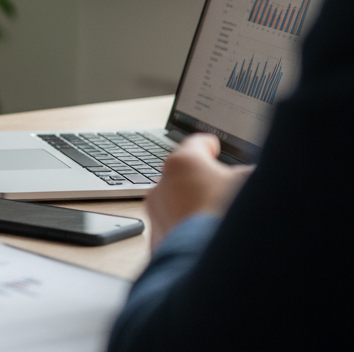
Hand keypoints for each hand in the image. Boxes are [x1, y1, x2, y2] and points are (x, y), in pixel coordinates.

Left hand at [145, 133, 252, 250]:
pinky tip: (207, 238)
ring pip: (178, 202)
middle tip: (225, 188)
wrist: (204, 264)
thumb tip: (251, 174)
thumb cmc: (225, 219)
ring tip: (218, 218)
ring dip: (195, 206)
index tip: (213, 146)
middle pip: (185, 174)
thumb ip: (249, 174)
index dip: (209, 145)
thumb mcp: (248, 186)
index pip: (196, 144)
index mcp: (183, 163)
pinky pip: (176, 228)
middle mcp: (162, 184)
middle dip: (204, 179)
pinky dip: (189, 229)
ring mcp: (157, 213)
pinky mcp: (157, 239)